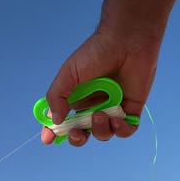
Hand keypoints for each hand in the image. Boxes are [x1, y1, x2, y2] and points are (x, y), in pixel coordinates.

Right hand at [42, 29, 159, 146]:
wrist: (126, 41)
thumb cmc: (95, 53)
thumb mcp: (68, 73)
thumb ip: (57, 96)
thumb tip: (55, 120)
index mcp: (75, 98)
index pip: (63, 121)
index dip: (55, 132)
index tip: (48, 139)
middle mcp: (92, 106)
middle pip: (82, 133)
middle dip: (77, 138)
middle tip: (77, 133)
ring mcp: (112, 109)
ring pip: (103, 134)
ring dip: (100, 130)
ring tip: (100, 114)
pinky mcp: (131, 110)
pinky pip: (126, 131)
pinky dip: (120, 130)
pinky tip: (117, 120)